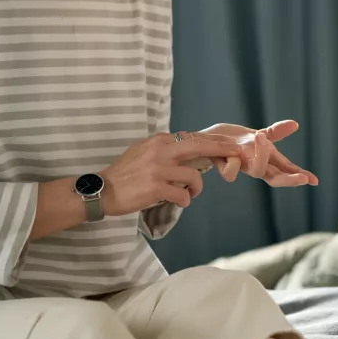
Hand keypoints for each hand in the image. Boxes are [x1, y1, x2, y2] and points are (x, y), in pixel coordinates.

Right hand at [98, 132, 248, 215]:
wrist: (102, 190)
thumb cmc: (124, 173)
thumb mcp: (143, 151)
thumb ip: (164, 148)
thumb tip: (187, 147)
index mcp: (158, 141)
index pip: (192, 137)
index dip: (214, 141)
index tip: (230, 143)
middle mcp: (160, 151)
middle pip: (199, 146)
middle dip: (221, 149)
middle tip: (235, 154)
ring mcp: (158, 169)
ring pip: (193, 177)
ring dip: (196, 188)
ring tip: (191, 193)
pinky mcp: (155, 188)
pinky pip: (182, 195)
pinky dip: (185, 200)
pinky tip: (180, 201)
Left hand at [200, 120, 318, 186]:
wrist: (210, 141)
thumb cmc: (238, 142)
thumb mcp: (260, 136)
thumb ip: (276, 133)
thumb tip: (295, 124)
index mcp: (267, 161)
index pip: (287, 171)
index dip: (300, 176)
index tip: (315, 181)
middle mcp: (256, 166)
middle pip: (276, 178)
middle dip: (290, 178)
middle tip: (303, 177)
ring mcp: (241, 166)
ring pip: (257, 170)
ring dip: (262, 156)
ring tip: (260, 136)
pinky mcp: (224, 164)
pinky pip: (230, 170)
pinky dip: (233, 162)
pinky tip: (232, 152)